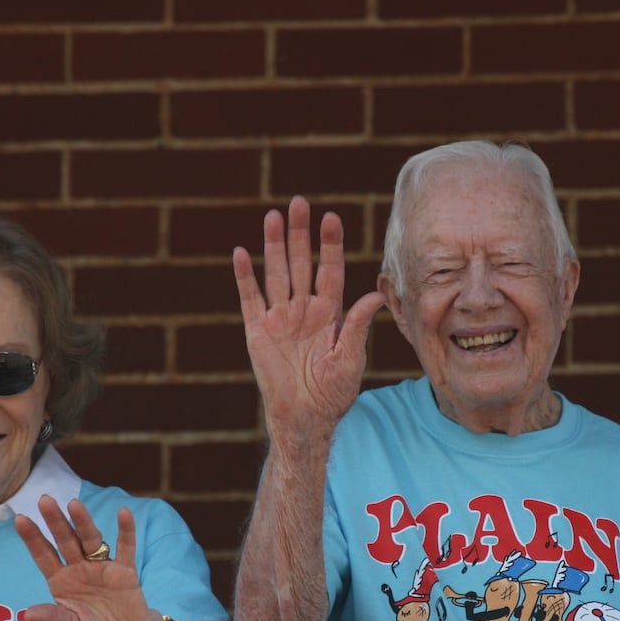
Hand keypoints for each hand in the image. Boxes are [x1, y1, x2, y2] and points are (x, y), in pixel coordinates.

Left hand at [13, 496, 171, 620]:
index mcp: (61, 582)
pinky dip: (126, 531)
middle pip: (65, 541)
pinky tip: (124, 513)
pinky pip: (126, 548)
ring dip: (83, 522)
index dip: (32, 539)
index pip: (43, 556)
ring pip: (91, 540)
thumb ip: (54, 619)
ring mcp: (102, 568)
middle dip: (55, 521)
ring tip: (74, 504)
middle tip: (45, 500)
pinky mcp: (125, 572)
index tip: (20, 519)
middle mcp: (79, 570)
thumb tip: (27, 614)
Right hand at [232, 196, 385, 443]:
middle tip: (300, 203)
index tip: (332, 219)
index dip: (331, 246)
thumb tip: (377, 295)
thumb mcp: (350, 358)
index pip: (330, 271)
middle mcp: (304, 309)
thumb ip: (357, 326)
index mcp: (329, 313)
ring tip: (273, 216)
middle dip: (301, 234)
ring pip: (276, 273)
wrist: (304, 418)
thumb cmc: (333, 393)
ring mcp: (280, 318)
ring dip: (274, 246)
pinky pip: (250, 298)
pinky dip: (244, 276)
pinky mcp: (257, 330)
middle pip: (302, 263)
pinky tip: (241, 253)